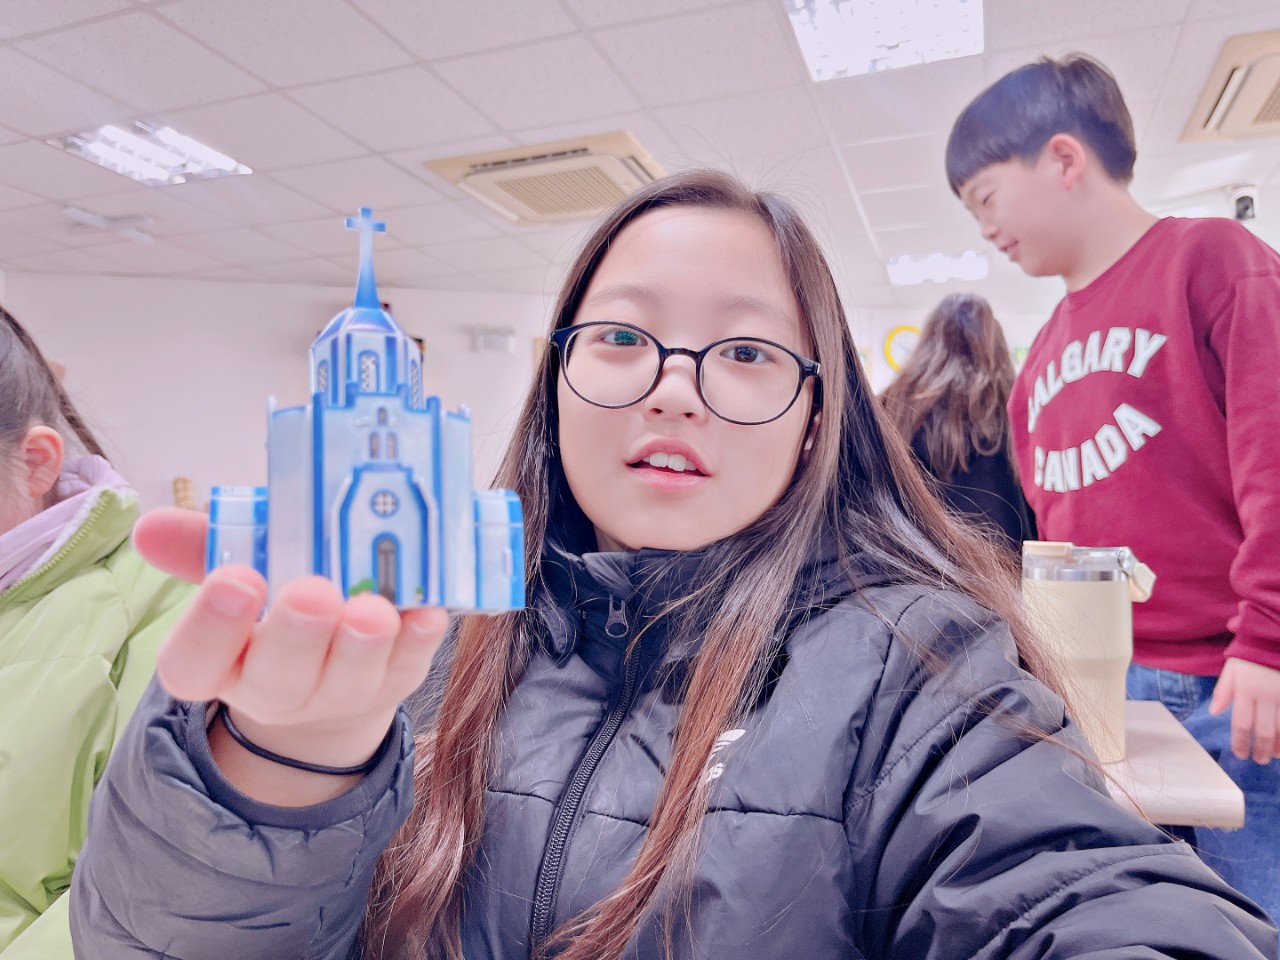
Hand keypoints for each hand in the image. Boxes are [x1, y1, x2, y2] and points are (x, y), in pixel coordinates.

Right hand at [133, 508, 448, 798]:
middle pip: (278, 679)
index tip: (235, 579)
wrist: (332, 657)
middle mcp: (275, 688)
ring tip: (373, 608)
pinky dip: (419, 639)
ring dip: (363, 644)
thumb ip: (201, 544)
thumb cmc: (273, 596)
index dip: (211, 627)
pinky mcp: (395, 680)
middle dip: (297, 635)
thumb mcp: (236, 565)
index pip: (195, 662)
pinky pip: (408, 666)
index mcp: (219, 661)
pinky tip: (427, 611)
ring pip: (348, 680)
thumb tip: (152, 526)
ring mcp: (340, 692)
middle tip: (314, 592)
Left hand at [1209, 657, 1279, 763]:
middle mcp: (1267, 696)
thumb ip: (1223, 691)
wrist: (1273, 639)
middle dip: (1262, 750)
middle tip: (1259, 760)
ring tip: (1275, 756)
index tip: (1241, 754)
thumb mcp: (1231, 669)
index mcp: (1246, 690)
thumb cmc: (1250, 656)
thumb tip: (1214, 712)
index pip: (1242, 723)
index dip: (1241, 743)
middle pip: (1265, 731)